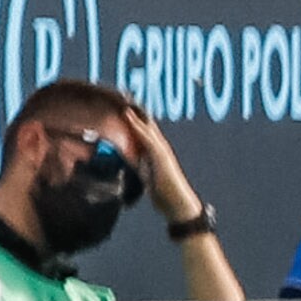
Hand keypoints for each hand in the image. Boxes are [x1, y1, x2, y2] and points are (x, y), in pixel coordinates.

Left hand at [125, 103, 201, 218]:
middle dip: (133, 110)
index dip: (132, 118)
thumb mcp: (148, 178)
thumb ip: (141, 168)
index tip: (119, 103)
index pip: (142, 131)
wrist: (180, 207)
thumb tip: (130, 165)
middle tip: (119, 92)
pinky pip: (147, 138)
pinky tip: (128, 117)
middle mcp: (159, 148)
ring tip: (122, 97)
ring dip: (134, 112)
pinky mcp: (161, 157)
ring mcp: (161, 151)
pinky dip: (138, 126)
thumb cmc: (166, 196)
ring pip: (146, 126)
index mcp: (155, 153)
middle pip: (145, 123)